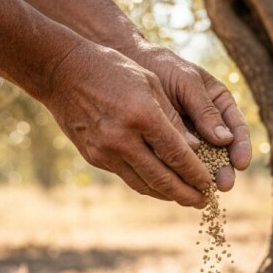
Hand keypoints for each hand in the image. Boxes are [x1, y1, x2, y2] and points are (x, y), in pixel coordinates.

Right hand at [42, 42, 213, 206]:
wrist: (61, 72)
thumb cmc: (113, 70)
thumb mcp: (150, 84)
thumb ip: (174, 118)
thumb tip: (196, 149)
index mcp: (143, 116)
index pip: (177, 155)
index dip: (197, 174)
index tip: (210, 184)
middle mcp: (123, 139)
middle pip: (162, 178)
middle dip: (186, 194)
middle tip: (204, 202)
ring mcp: (105, 151)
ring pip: (143, 184)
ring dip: (167, 195)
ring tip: (186, 199)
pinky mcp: (94, 157)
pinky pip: (127, 176)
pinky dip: (146, 184)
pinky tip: (160, 185)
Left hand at [127, 42, 250, 190]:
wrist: (130, 62)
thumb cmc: (163, 66)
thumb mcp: (187, 83)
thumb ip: (204, 110)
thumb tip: (225, 140)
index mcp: (220, 104)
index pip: (237, 129)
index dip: (241, 148)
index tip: (240, 164)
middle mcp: (208, 123)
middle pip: (222, 151)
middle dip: (223, 169)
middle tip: (223, 185)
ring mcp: (189, 135)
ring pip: (200, 160)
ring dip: (203, 176)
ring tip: (203, 191)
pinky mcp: (168, 145)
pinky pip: (176, 161)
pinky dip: (179, 173)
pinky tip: (179, 184)